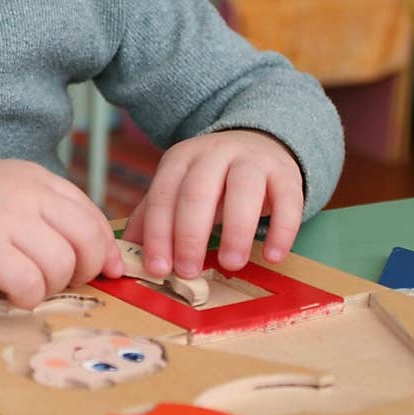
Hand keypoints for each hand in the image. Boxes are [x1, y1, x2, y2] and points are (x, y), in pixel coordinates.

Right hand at [0, 160, 123, 308]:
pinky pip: (29, 283)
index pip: (92, 215)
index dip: (105, 250)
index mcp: (37, 179)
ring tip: (30, 283)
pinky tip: (13, 292)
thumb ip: (50, 213)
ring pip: (61, 265)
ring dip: (52, 286)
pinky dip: (28, 297)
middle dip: (85, 270)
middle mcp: (27, 194)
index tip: (106, 271)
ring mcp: (5, 220)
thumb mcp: (11, 192)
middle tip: (64, 280)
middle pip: (87, 240)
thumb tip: (101, 255)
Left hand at [122, 130, 303, 278]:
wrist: (260, 143)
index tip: (158, 269)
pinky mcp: (285, 173)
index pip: (163, 196)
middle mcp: (214, 154)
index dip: (158, 234)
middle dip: (189, 235)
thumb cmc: (213, 180)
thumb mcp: (179, 188)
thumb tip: (126, 253)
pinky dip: (281, 229)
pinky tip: (272, 255)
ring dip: (235, 231)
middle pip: (198, 191)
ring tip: (231, 264)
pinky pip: (287, 199)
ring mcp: (252, 160)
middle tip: (188, 271)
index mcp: (181, 159)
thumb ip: (153, 216)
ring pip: (243, 190)